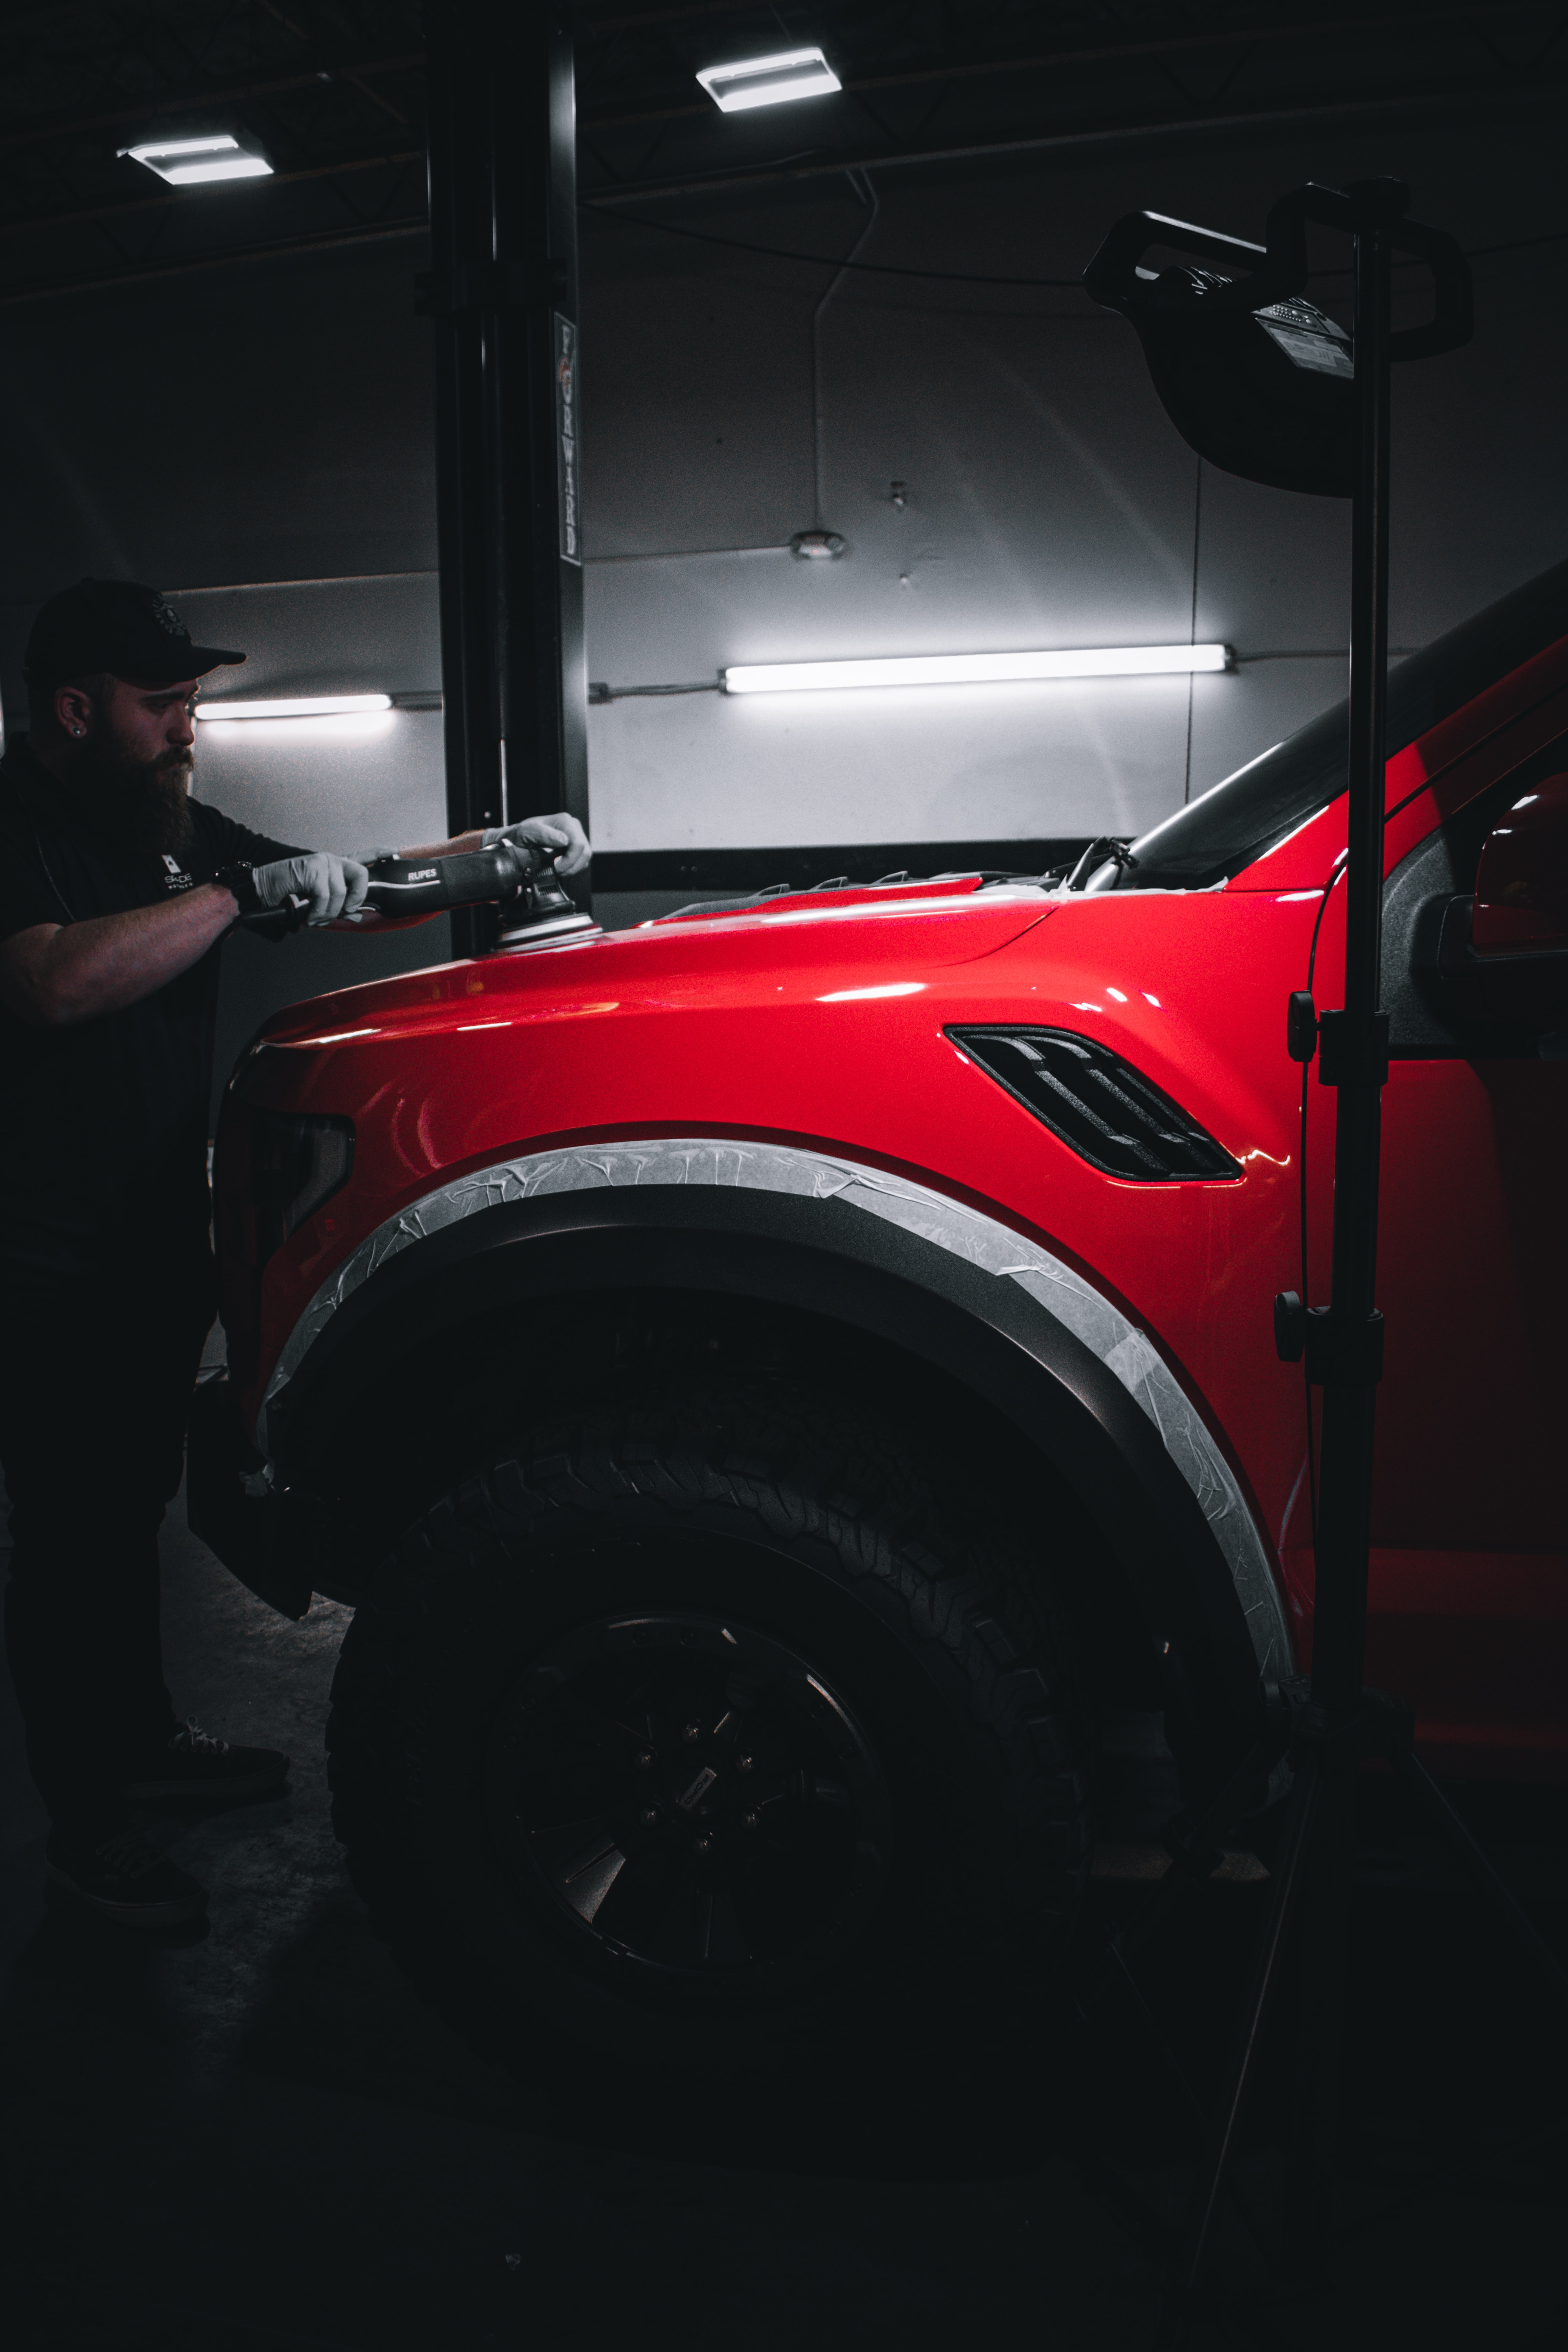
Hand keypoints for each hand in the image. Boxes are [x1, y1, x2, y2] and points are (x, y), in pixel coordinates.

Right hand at [250, 852, 369, 923]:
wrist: (261, 892)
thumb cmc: (287, 897)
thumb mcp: (318, 905)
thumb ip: (339, 907)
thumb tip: (358, 915)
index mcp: (333, 867)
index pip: (361, 857)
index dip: (378, 854)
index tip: (394, 851)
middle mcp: (330, 861)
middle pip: (360, 876)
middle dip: (353, 900)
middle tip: (341, 911)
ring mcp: (321, 862)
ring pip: (342, 893)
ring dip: (329, 912)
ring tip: (316, 917)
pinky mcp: (312, 868)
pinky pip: (327, 897)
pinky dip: (319, 912)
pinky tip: (310, 915)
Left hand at [482, 812, 590, 877]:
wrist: (516, 840)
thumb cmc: (520, 836)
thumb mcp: (526, 833)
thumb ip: (544, 834)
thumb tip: (564, 840)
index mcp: (563, 821)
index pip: (578, 845)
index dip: (568, 861)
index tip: (555, 867)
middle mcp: (572, 826)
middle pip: (584, 851)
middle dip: (571, 866)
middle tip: (556, 871)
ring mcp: (575, 834)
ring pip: (585, 856)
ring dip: (572, 867)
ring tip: (558, 869)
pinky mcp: (574, 844)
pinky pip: (581, 858)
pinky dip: (572, 865)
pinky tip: (560, 865)